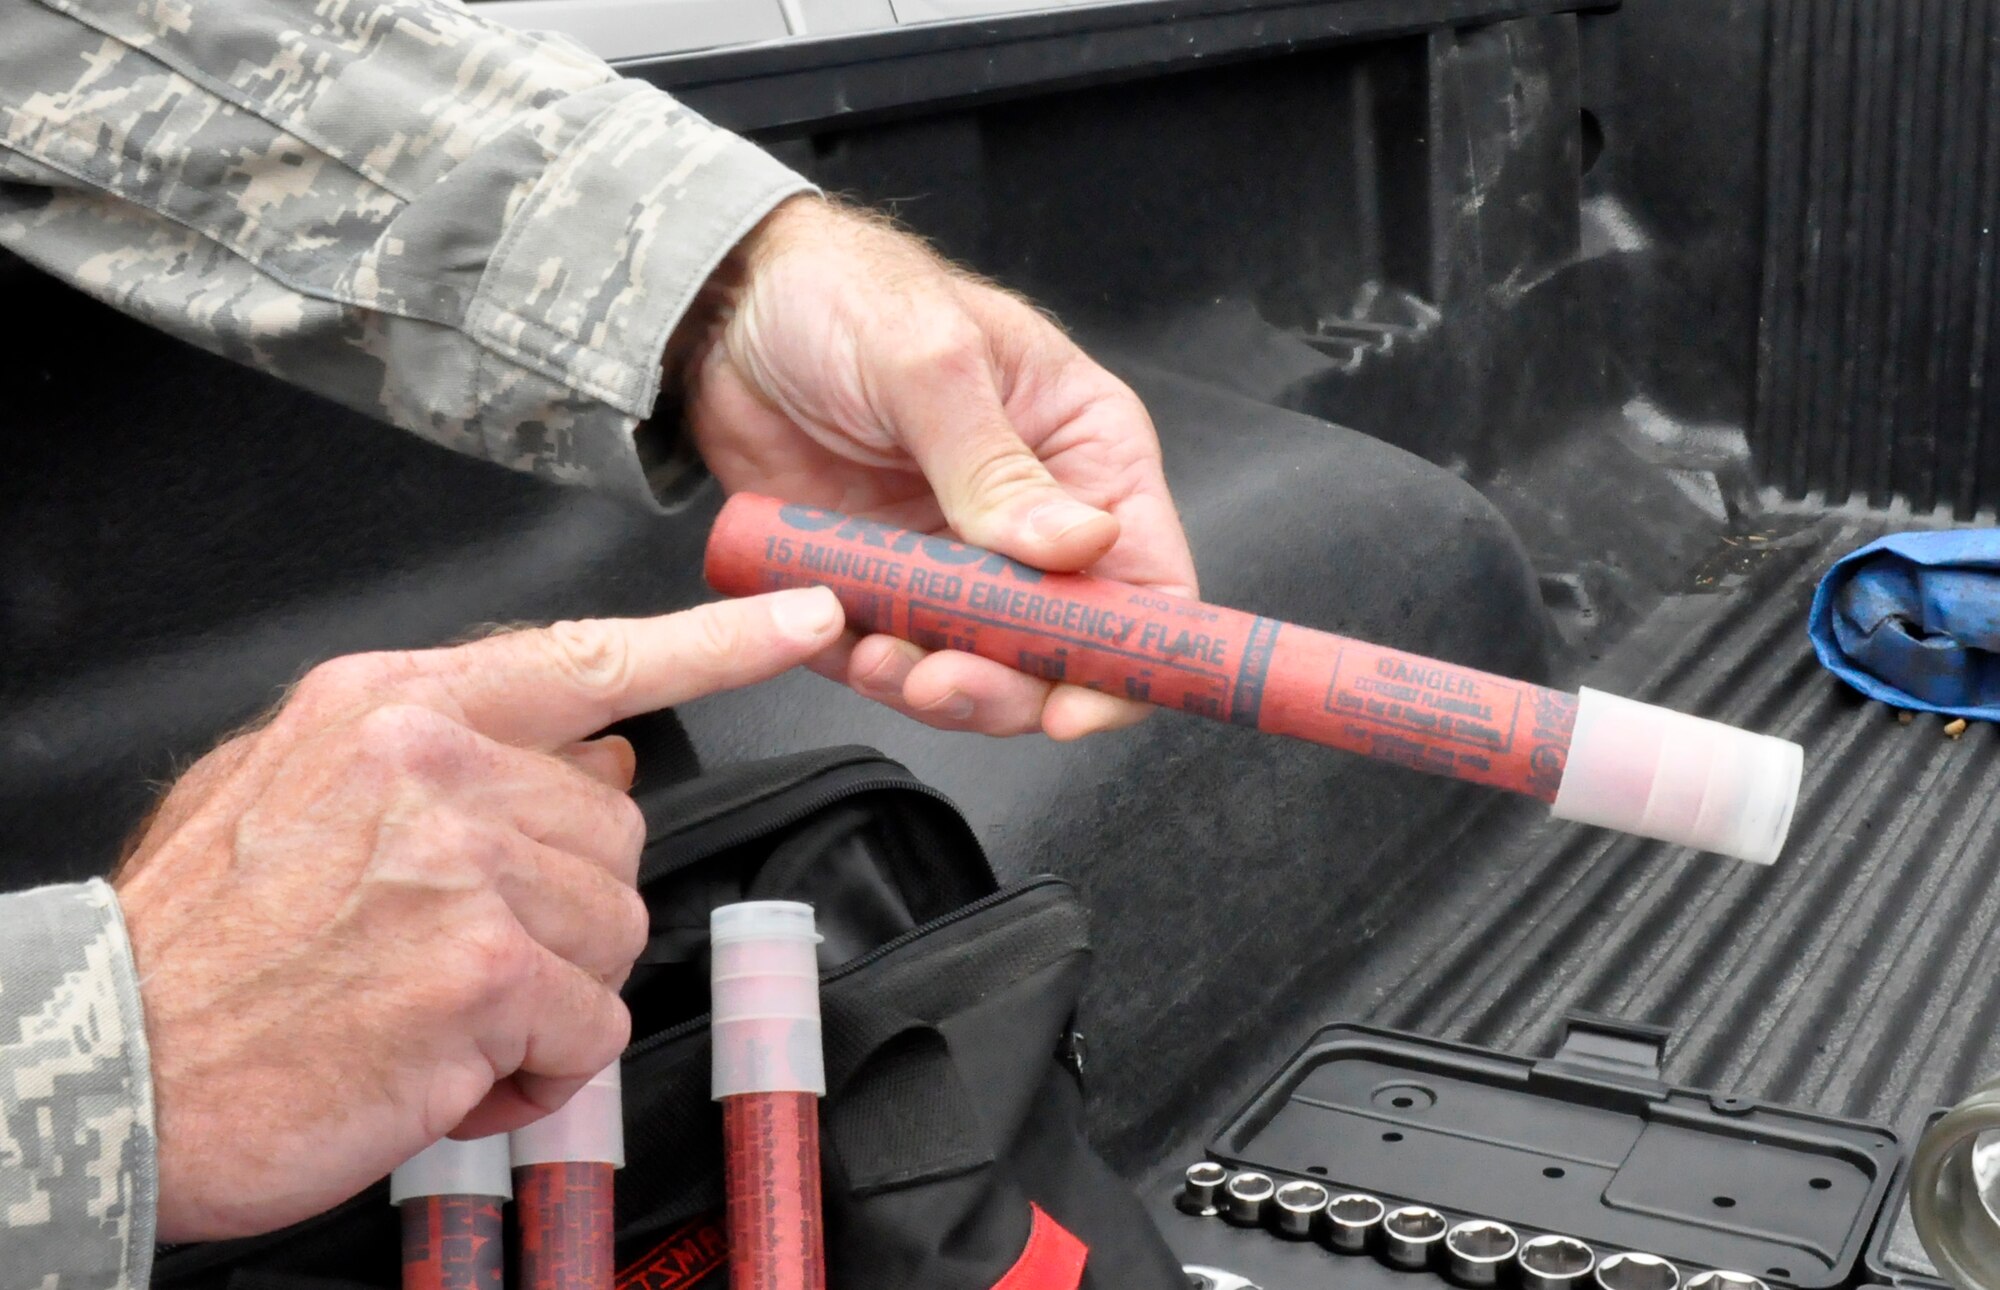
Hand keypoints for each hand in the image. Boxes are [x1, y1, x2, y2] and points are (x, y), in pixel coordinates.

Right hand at [112, 589, 844, 1240]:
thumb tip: (595, 756)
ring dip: (546, 994)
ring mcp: (463, 860)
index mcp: (396, 705)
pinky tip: (443, 1063)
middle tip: (447, 951)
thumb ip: (447, 756)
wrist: (110, 1062)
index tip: (806, 617)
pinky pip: (592, 1024)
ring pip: (616, 930)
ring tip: (432, 1007)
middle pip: (616, 834)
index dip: (717, 642)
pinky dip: (534, 1068)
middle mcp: (436, 762)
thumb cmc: (205, 944)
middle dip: (561, 912)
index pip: (590, 658)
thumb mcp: (299, 791)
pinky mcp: (483, 968)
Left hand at [681, 195, 1196, 740]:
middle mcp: (1034, 518)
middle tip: (944, 680)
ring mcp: (959, 559)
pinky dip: (868, 669)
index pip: (1148, 576)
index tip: (1075, 705)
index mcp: (1085, 451)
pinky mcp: (885, 582)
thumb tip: (1082, 544)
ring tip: (880, 659)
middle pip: (1063, 648)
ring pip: (979, 668)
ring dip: (934, 686)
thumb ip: (995, 462)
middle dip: (1009, 685)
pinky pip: (892, 655)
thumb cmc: (844, 294)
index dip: (1128, 655)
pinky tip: (840, 641)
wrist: (726, 310)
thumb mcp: (928, 361)